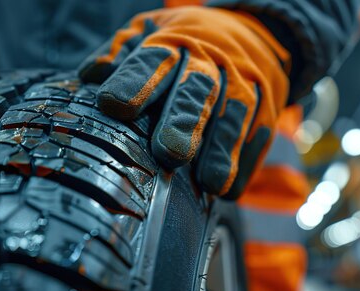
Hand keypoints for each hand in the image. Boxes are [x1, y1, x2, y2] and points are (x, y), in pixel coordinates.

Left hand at [79, 6, 289, 197]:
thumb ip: (122, 52)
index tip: (113, 105)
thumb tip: (91, 75)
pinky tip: (228, 190)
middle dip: (184, 120)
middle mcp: (213, 62)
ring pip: (234, 115)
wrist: (255, 34)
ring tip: (210, 181)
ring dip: (222, 149)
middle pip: (197, 89)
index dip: (134, 82)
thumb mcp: (152, 32)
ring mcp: (245, 86)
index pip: (153, 60)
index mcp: (175, 43)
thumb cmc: (187, 45)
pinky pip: (258, 137)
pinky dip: (244, 164)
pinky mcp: (268, 111)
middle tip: (170, 151)